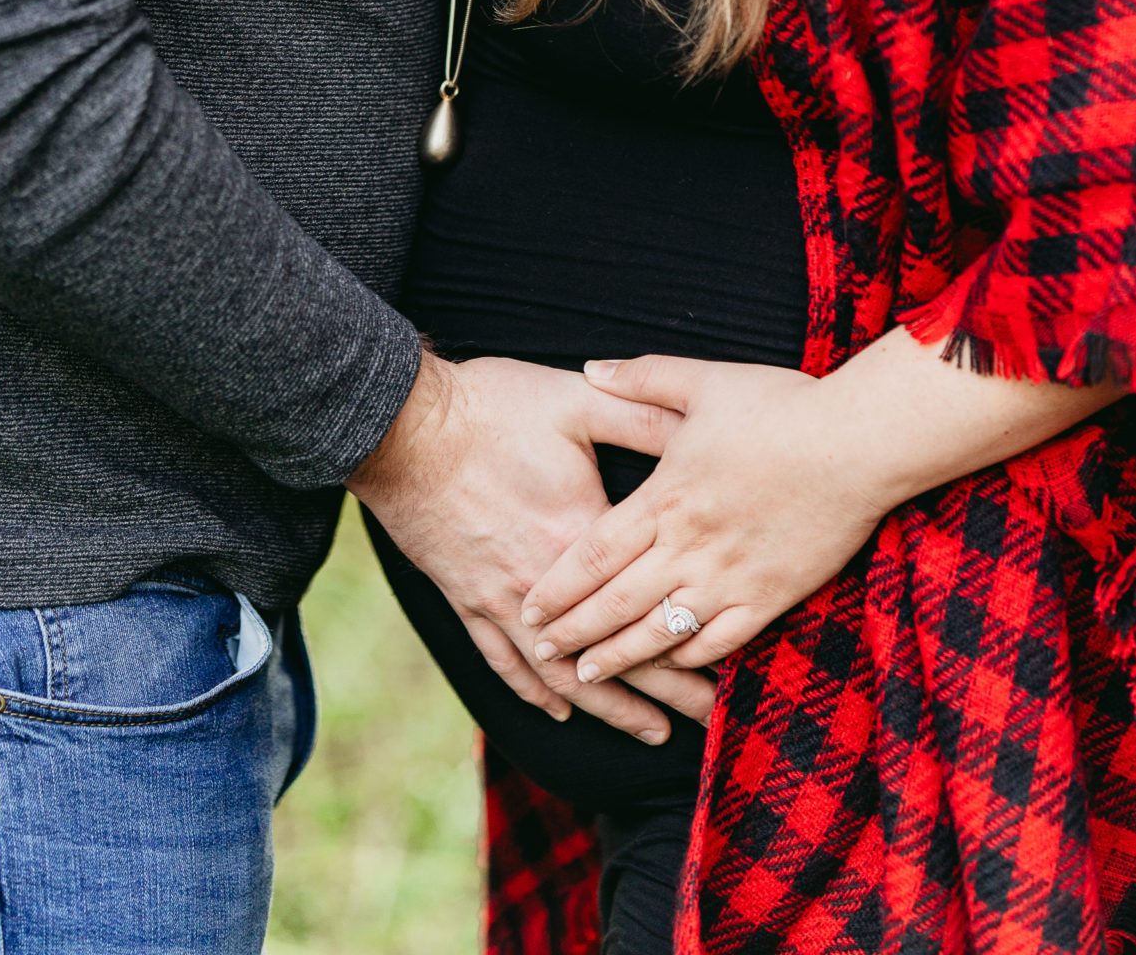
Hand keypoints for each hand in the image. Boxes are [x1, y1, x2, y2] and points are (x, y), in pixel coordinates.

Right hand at [350, 351, 715, 741]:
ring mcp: (500, 598)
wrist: (402, 427)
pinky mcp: (465, 597)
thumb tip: (699, 425)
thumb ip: (641, 417)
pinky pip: (502, 660)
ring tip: (651, 734)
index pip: (651, 605)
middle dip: (668, 693)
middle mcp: (546, 585)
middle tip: (710, 721)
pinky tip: (559, 712)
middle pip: (617, 655)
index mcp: (584, 538)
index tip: (733, 667)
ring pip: (563, 674)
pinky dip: (533, 692)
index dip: (696, 640)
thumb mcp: (576, 401)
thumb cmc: (491, 408)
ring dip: (610, 707)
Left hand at [520, 335, 1126, 686]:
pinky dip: (689, 657)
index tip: (527, 608)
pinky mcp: (773, 595)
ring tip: (587, 674)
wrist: (858, 443)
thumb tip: (591, 368)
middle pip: (616, 602)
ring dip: (619, 657)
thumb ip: (642, 378)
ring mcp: (732, 577)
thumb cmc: (781, 406)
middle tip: (540, 650)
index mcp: (667, 496)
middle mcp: (691, 545)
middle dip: (573, 632)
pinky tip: (671, 667)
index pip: (594, 554)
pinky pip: (722, 639)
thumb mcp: (703, 381)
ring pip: (662, 630)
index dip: (557, 586)